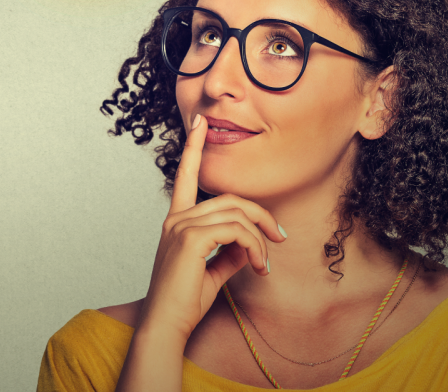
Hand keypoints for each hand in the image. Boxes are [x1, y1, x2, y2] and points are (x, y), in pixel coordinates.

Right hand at [134, 114, 287, 342]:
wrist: (168, 325)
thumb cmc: (186, 302)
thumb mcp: (213, 270)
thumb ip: (230, 251)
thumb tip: (250, 245)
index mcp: (176, 221)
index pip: (185, 176)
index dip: (193, 148)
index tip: (199, 123)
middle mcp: (176, 219)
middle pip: (230, 198)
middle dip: (261, 215)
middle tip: (280, 238)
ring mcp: (181, 227)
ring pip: (235, 214)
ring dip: (260, 237)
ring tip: (265, 263)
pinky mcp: (191, 240)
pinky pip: (235, 231)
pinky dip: (254, 247)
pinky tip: (257, 266)